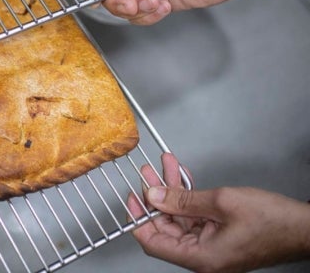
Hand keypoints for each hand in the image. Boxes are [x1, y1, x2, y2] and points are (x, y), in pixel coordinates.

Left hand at [128, 153, 309, 272]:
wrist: (305, 228)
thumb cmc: (273, 221)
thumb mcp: (221, 202)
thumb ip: (183, 199)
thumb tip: (154, 196)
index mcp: (201, 258)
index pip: (153, 242)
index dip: (138, 218)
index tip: (131, 196)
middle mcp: (203, 258)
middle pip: (165, 227)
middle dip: (156, 196)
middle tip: (149, 173)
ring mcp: (211, 248)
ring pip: (180, 218)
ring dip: (172, 191)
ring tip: (164, 167)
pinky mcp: (220, 238)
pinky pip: (196, 218)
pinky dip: (188, 197)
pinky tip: (182, 176)